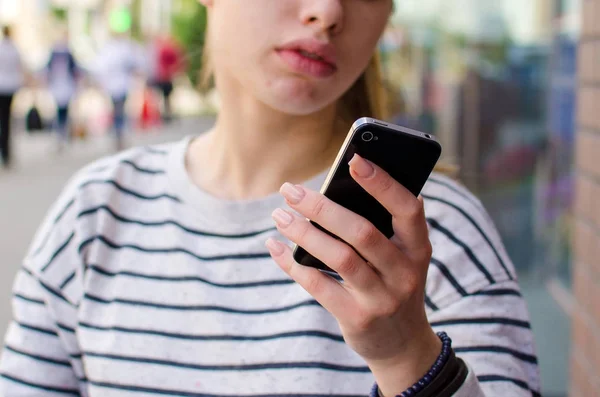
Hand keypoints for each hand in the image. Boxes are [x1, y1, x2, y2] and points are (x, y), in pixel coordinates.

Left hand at [266, 154, 440, 395]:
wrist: (402, 344)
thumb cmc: (393, 283)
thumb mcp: (400, 257)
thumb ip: (379, 227)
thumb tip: (331, 191)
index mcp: (418, 247)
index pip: (407, 208)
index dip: (382, 183)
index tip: (353, 160)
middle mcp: (404, 272)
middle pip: (362, 232)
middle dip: (322, 207)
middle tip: (290, 190)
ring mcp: (382, 298)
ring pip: (339, 258)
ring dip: (304, 233)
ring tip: (279, 215)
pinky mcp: (358, 318)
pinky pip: (319, 286)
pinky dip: (293, 265)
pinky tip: (276, 248)